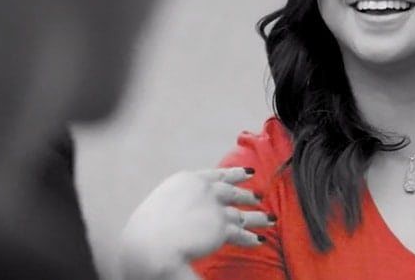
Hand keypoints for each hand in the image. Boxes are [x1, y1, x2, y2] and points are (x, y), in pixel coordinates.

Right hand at [121, 167, 273, 278]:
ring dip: (257, 217)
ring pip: (241, 212)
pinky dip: (250, 238)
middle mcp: (203, 189)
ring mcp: (214, 207)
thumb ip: (174, 207)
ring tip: (269, 219)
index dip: (233, 174)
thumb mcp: (158, 209)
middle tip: (259, 194)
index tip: (248, 172)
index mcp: (185, 181)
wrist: (151, 243)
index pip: (214, 175)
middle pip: (231, 189)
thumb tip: (178, 217)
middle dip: (247, 192)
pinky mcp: (222, 228)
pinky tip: (258, 239)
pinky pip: (241, 233)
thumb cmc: (145, 231)